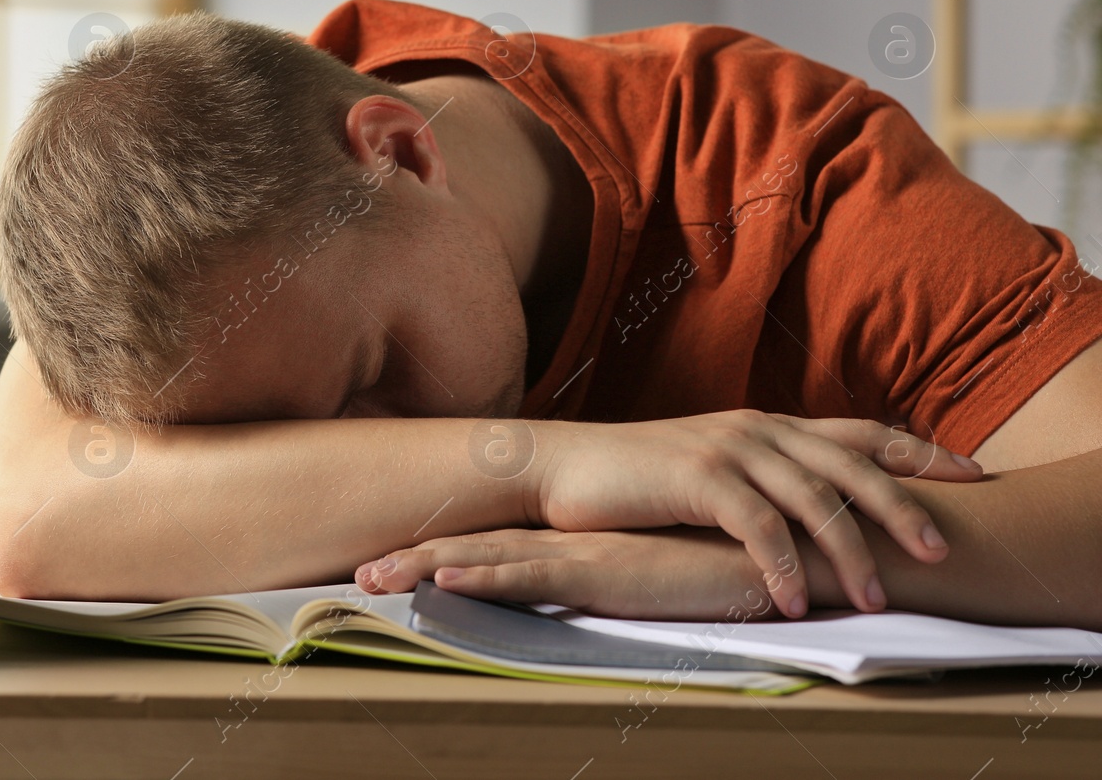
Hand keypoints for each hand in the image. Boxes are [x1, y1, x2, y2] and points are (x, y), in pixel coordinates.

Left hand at [357, 526, 792, 620]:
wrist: (783, 550)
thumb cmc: (731, 566)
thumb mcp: (668, 577)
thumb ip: (634, 581)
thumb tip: (606, 597)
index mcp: (581, 545)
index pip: (497, 548)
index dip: (442, 554)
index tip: (391, 563)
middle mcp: (573, 543)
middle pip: (476, 548)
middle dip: (412, 560)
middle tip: (356, 575)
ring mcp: (585, 553)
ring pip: (488, 559)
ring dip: (425, 567)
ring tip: (370, 578)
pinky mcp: (607, 571)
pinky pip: (533, 576)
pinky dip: (485, 579)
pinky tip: (443, 581)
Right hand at [521, 411, 979, 616]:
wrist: (563, 467)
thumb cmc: (638, 480)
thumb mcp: (714, 470)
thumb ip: (764, 480)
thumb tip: (816, 515)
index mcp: (769, 425)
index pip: (862, 432)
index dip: (920, 452)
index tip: (974, 476)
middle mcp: (758, 429)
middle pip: (854, 463)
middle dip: (905, 507)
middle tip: (942, 552)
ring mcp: (729, 449)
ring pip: (815, 498)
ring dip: (849, 553)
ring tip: (872, 601)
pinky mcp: (697, 478)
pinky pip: (758, 526)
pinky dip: (782, 568)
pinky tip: (792, 604)